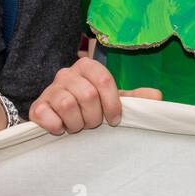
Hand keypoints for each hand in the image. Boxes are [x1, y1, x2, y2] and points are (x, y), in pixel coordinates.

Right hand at [28, 58, 161, 134]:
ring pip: (67, 104)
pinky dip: (56, 126)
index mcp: (88, 67)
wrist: (58, 116)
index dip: (112, 103)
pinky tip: (61, 128)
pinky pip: (46, 115)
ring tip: (78, 126)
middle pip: (87, 95)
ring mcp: (50, 89)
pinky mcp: (37, 106)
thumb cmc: (90, 106)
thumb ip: (134, 98)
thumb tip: (157, 96)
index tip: (115, 120)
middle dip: (94, 117)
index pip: (104, 79)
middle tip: (93, 123)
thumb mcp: (113, 100)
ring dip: (77, 123)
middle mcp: (67, 73)